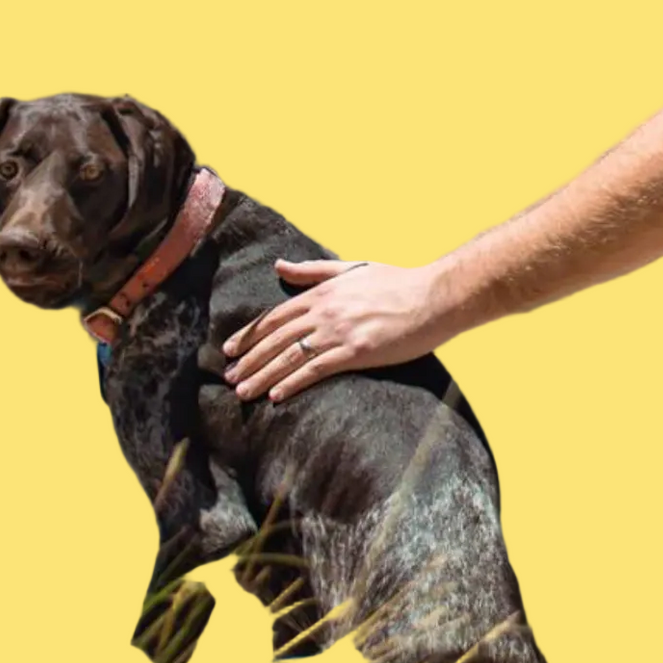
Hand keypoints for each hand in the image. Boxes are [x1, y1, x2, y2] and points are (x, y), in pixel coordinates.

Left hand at [222, 259, 451, 401]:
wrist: (434, 296)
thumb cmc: (398, 282)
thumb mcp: (352, 268)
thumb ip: (314, 270)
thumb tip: (280, 265)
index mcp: (323, 292)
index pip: (276, 316)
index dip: (250, 334)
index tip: (229, 349)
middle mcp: (325, 311)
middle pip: (276, 338)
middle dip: (249, 359)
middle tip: (229, 377)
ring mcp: (339, 331)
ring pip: (289, 357)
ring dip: (262, 375)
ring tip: (242, 392)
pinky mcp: (356, 351)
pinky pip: (315, 370)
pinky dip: (292, 383)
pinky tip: (276, 396)